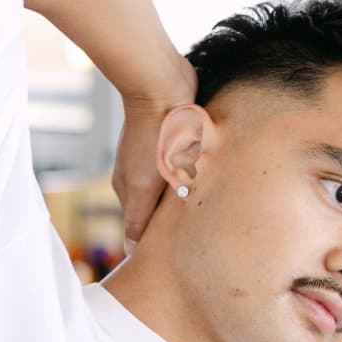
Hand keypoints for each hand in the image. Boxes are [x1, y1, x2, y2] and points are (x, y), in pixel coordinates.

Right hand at [112, 58, 196, 246]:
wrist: (162, 87)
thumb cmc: (153, 137)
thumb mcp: (144, 186)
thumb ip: (139, 219)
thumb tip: (130, 252)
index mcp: (129, 188)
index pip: (142, 225)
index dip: (156, 239)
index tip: (176, 254)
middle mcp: (141, 174)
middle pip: (159, 207)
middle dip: (175, 220)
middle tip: (199, 236)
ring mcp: (158, 156)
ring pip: (175, 186)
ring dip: (190, 196)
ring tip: (210, 209)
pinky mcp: (176, 140)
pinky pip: (188, 165)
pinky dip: (196, 175)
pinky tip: (212, 179)